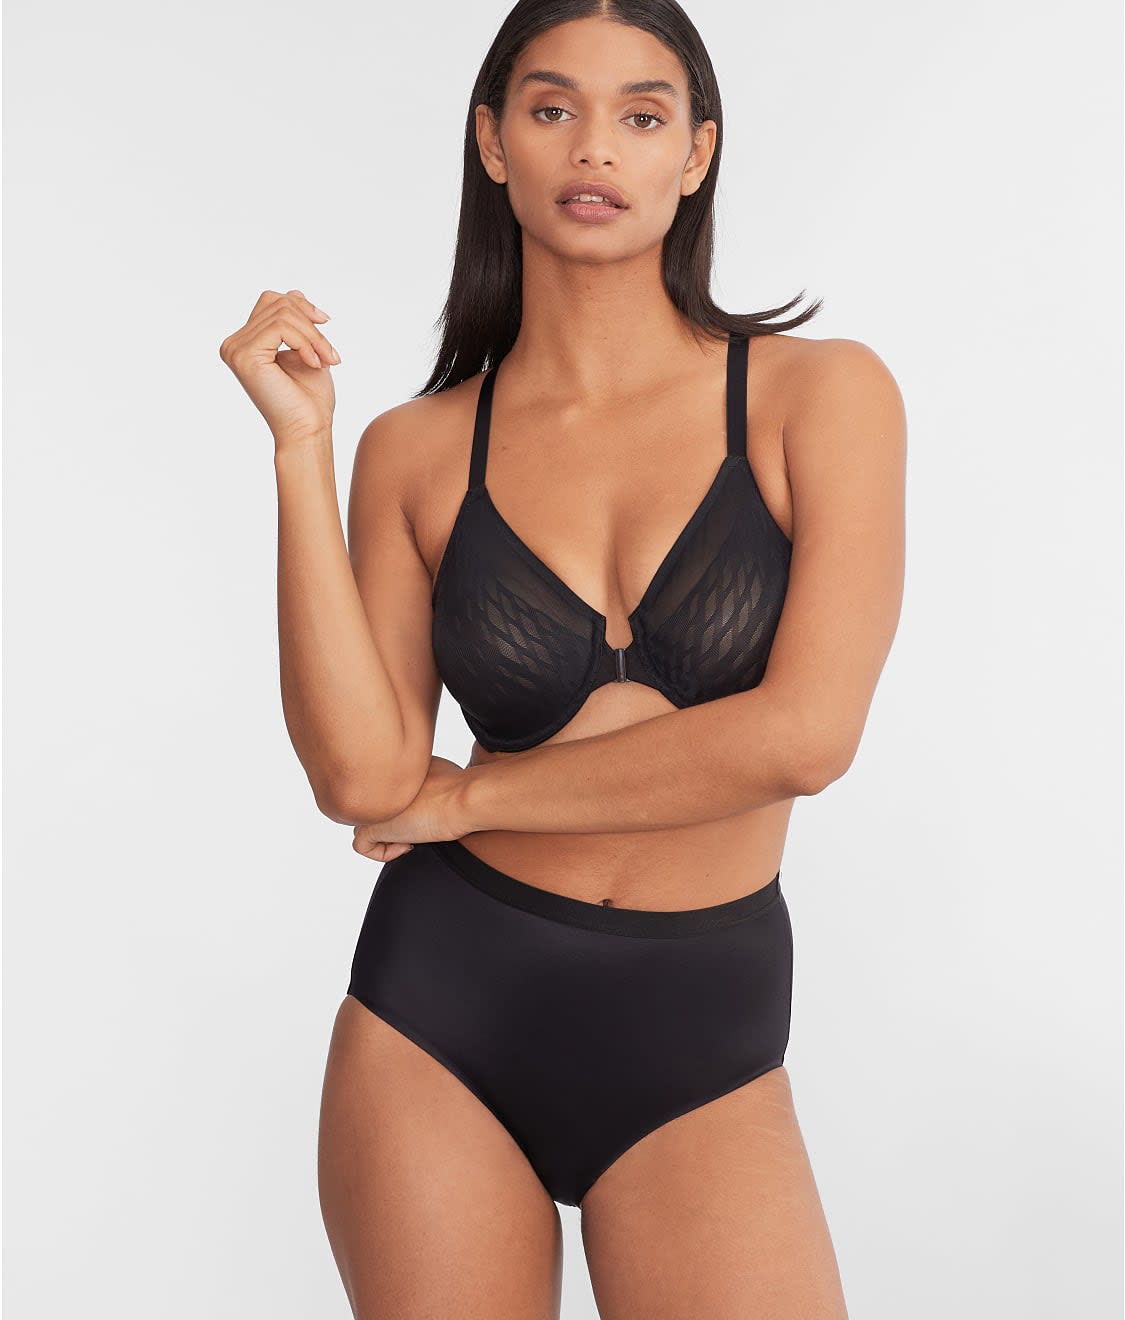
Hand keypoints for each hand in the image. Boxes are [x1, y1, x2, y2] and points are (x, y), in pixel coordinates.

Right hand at [218, 289, 340, 447]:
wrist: (308, 431)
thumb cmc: (309, 399)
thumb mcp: (307, 348)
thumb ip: (297, 321)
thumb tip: (293, 291)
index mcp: (246, 342)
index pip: (272, 301)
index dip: (302, 307)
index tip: (326, 326)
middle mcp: (234, 344)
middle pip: (277, 302)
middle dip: (311, 323)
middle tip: (331, 352)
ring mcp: (235, 349)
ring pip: (282, 314)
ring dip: (314, 336)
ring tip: (327, 360)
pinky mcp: (244, 355)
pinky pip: (280, 328)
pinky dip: (306, 343)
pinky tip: (314, 363)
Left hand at [352, 755, 471, 861]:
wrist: (462, 797)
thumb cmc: (458, 786)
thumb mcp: (436, 769)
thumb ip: (418, 775)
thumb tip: (423, 786)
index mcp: (386, 766)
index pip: (379, 791)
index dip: (399, 806)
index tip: (421, 810)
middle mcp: (372, 783)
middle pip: (371, 807)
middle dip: (392, 820)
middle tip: (417, 823)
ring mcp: (369, 806)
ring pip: (364, 825)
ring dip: (388, 835)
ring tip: (413, 835)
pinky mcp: (370, 828)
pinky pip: (361, 846)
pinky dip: (382, 853)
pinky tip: (407, 845)